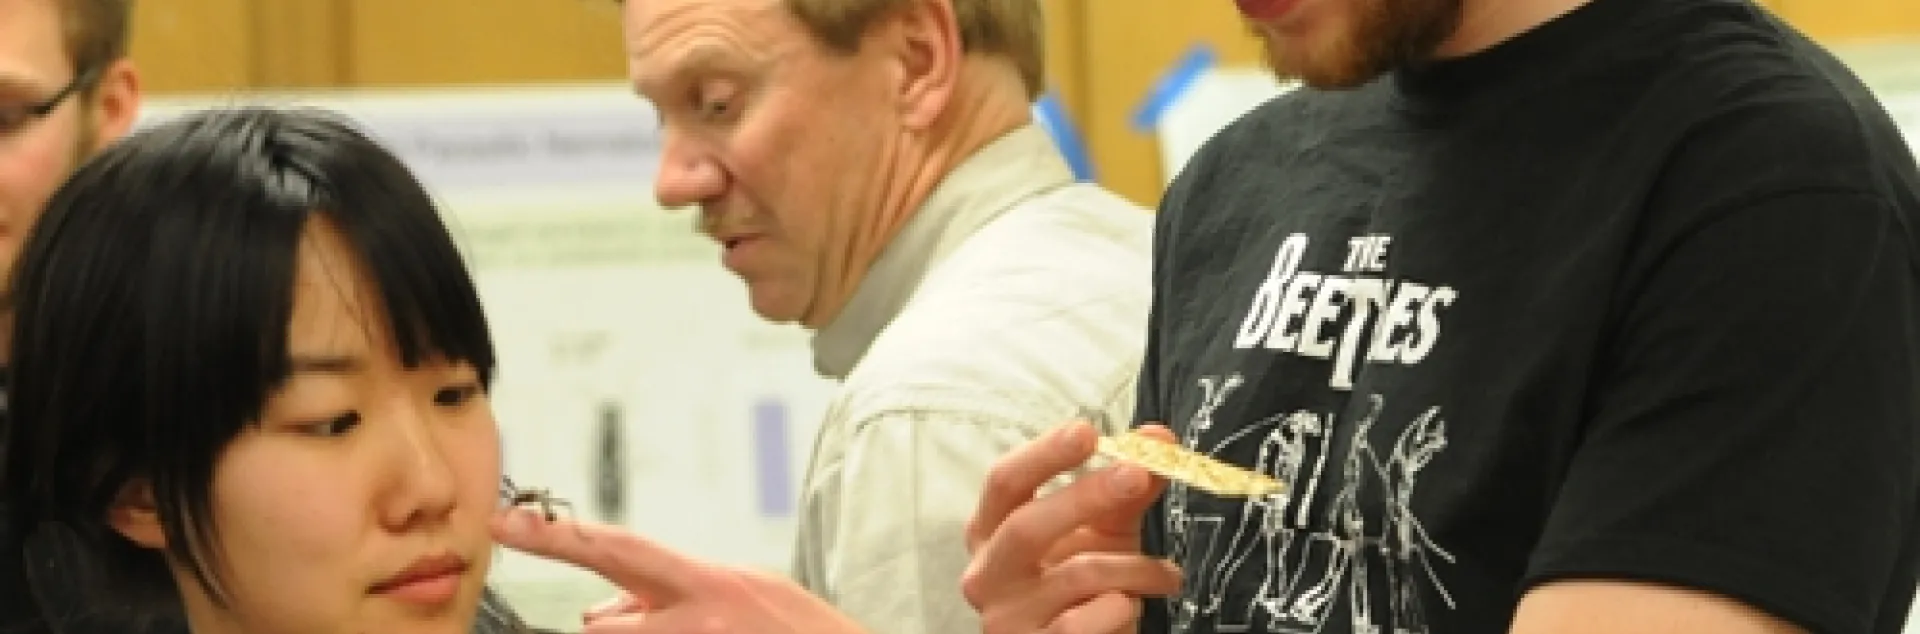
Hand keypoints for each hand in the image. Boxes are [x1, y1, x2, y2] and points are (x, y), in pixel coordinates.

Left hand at [491, 509, 867, 633]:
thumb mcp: (744, 597)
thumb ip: (674, 598)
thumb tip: (601, 615)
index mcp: (711, 584)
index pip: (617, 551)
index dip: (555, 537)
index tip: (504, 524)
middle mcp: (700, 620)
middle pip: (606, 628)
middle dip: (615, 631)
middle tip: (654, 627)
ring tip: (706, 633)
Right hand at [961, 420, 1182, 633]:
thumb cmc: (1084, 589)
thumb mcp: (1104, 533)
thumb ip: (1126, 489)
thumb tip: (1158, 438)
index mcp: (992, 530)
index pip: (1004, 481)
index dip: (1043, 454)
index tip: (1086, 431)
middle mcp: (987, 572)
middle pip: (1026, 524)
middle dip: (1087, 495)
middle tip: (1138, 474)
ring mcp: (1004, 617)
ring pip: (1074, 575)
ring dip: (1134, 569)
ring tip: (1163, 575)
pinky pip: (1086, 622)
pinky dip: (1122, 609)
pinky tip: (1131, 608)